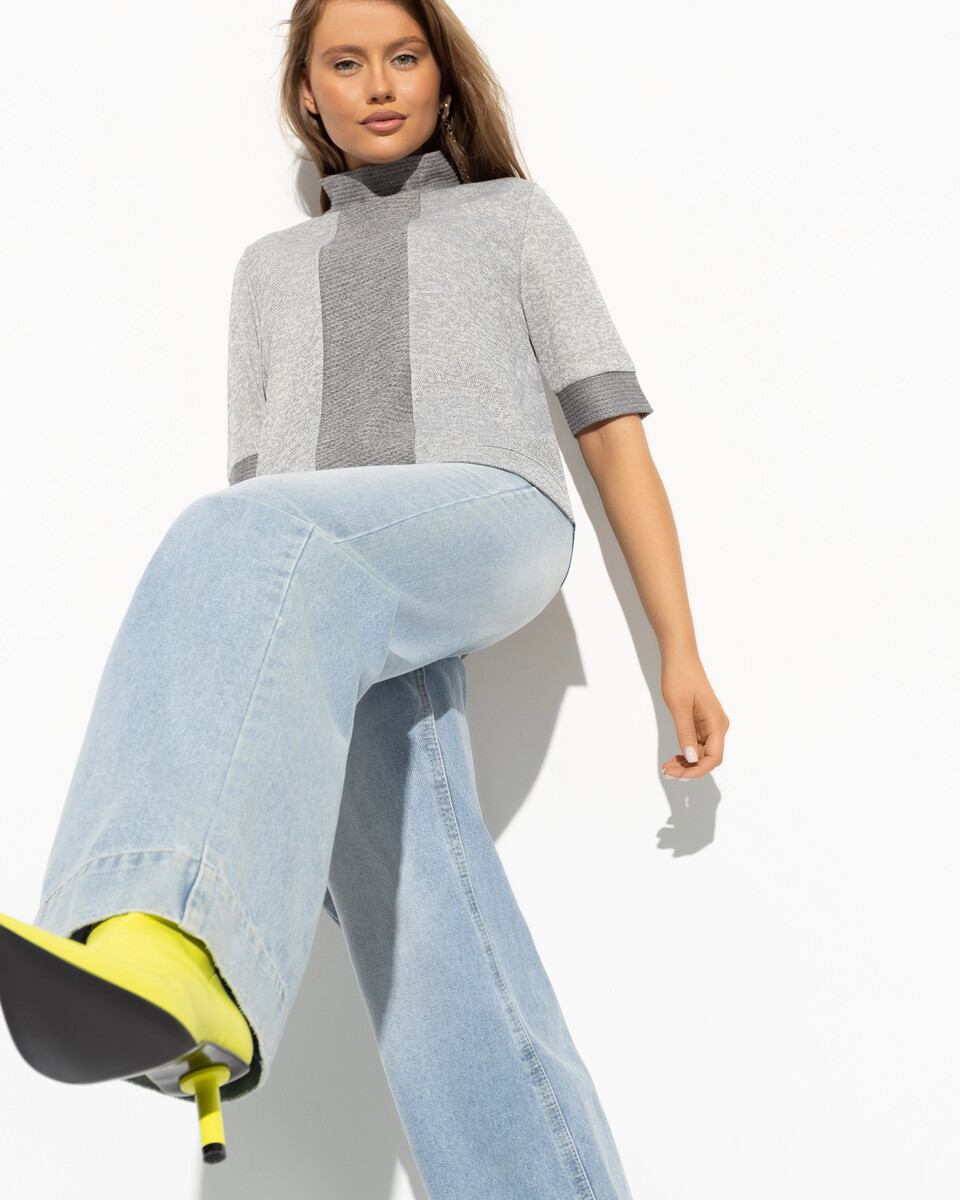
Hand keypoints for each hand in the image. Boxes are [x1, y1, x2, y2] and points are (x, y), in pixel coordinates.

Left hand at [660, 654, 728, 779]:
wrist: (680, 658)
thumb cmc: (680, 677)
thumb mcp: (679, 707)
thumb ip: (686, 734)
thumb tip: (692, 759)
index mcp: (716, 723)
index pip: (714, 757)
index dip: (697, 770)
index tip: (678, 774)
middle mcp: (717, 726)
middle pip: (708, 758)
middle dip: (689, 769)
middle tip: (666, 771)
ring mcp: (710, 724)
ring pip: (702, 753)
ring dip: (686, 763)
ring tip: (667, 766)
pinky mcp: (702, 722)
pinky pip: (697, 744)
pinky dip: (686, 753)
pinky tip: (674, 757)